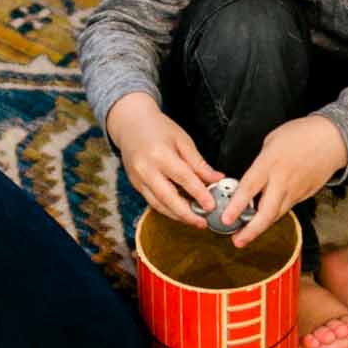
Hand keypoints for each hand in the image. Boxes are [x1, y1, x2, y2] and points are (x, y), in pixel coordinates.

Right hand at [106, 94, 225, 225]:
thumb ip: (198, 163)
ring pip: (158, 204)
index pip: (183, 178)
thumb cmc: (159, 129)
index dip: (199, 193)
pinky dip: (167, 209)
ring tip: (195, 221)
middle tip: (203, 223)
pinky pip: (152, 202)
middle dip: (186, 214)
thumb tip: (217, 179)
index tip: (212, 206)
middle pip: (167, 198)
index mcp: (160, 154)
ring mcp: (137, 179)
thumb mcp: (182, 140)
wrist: (130, 125)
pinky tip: (181, 212)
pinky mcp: (135, 185)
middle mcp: (146, 169)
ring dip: (177, 216)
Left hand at [223, 115, 346, 245]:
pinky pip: (287, 207)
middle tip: (238, 241)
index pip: (249, 188)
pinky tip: (266, 216)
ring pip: (276, 214)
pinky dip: (275, 214)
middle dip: (251, 230)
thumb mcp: (271, 141)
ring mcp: (296, 190)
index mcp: (270, 163)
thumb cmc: (302, 134)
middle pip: (266, 212)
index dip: (236, 206)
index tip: (226, 219)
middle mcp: (282, 181)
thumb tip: (250, 179)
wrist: (332, 139)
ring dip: (261, 226)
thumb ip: (260, 163)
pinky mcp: (305, 195)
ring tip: (247, 233)